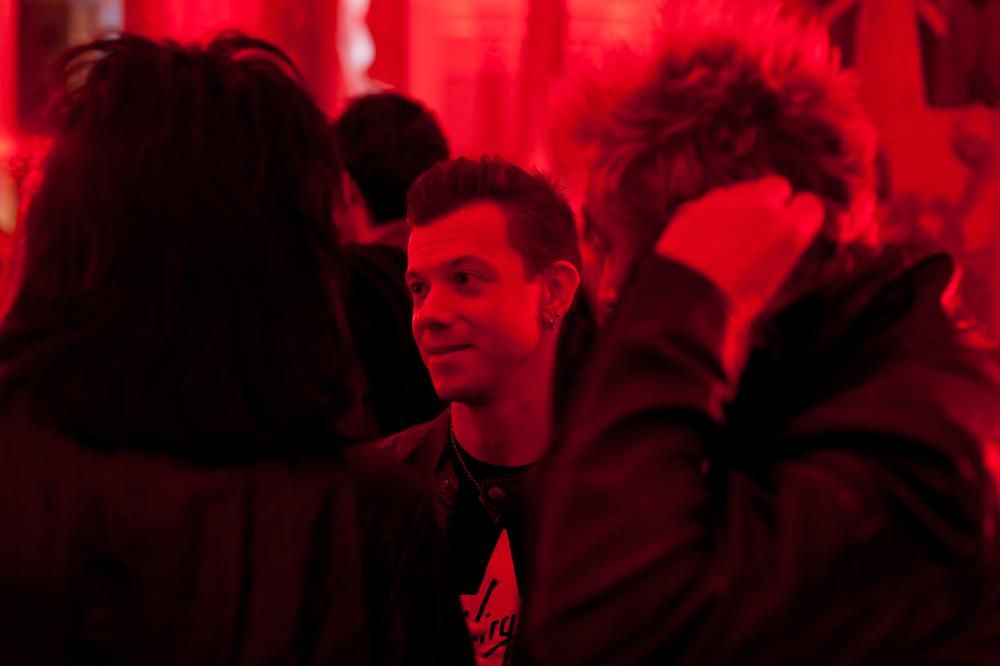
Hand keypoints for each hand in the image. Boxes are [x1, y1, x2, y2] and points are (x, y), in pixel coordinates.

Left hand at [656, 176, 823, 323]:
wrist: (682, 302)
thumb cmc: (732, 306)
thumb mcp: (770, 286)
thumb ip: (779, 254)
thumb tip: (775, 247)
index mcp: (790, 230)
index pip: (810, 205)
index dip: (801, 218)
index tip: (791, 232)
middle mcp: (762, 207)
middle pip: (776, 186)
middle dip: (772, 202)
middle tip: (760, 230)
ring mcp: (726, 201)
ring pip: (743, 189)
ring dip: (741, 205)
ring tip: (729, 236)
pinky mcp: (695, 205)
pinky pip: (712, 200)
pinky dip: (712, 212)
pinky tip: (704, 236)